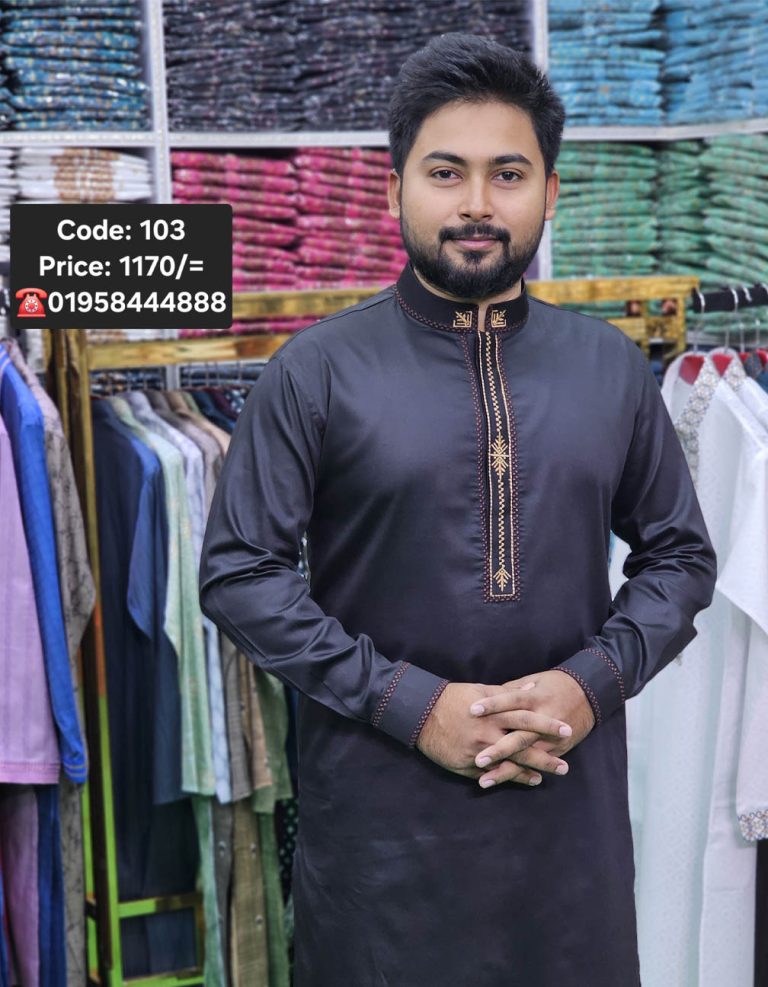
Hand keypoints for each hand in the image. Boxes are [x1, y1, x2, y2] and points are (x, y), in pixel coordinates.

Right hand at [416, 681, 573, 783]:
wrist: (423, 713)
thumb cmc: (454, 698)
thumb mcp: (481, 690)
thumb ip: (507, 693)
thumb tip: (531, 688)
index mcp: (494, 712)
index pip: (526, 718)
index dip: (547, 725)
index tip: (566, 730)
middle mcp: (488, 732)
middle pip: (522, 746)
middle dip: (545, 756)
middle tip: (565, 765)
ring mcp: (478, 750)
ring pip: (510, 763)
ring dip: (531, 770)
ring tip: (549, 776)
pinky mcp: (467, 764)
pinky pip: (493, 773)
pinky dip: (511, 778)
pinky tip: (526, 781)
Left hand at [470, 670, 594, 788]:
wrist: (589, 693)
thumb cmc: (555, 684)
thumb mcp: (533, 680)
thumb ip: (510, 690)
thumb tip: (486, 697)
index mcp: (535, 697)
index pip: (511, 700)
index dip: (492, 705)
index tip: (472, 710)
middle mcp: (543, 719)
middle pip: (519, 736)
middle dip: (499, 750)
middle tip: (478, 759)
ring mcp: (551, 737)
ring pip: (527, 756)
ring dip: (506, 770)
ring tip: (485, 781)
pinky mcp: (558, 749)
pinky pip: (537, 763)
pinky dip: (521, 774)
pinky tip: (504, 781)